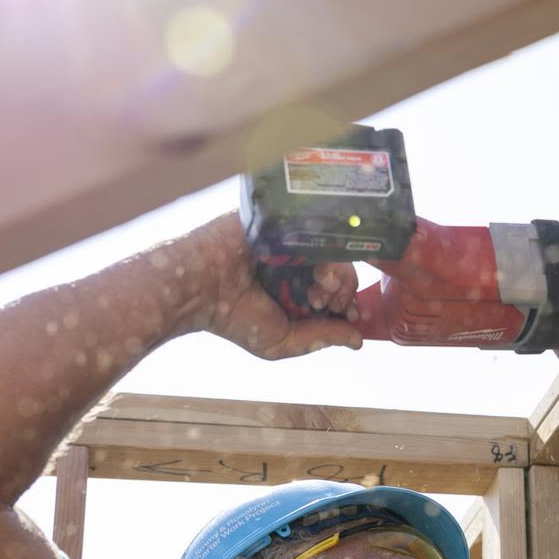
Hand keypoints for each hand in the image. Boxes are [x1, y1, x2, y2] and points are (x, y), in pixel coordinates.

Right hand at [191, 213, 362, 358]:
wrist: (200, 287)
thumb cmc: (234, 317)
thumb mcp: (283, 341)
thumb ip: (322, 338)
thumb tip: (358, 342)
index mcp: (298, 284)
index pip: (339, 287)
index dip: (350, 301)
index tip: (351, 315)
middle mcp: (299, 259)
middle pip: (344, 267)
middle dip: (345, 290)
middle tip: (326, 302)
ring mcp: (294, 236)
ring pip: (336, 248)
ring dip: (337, 274)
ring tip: (318, 288)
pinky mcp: (286, 216)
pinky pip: (321, 226)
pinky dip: (328, 251)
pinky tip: (317, 271)